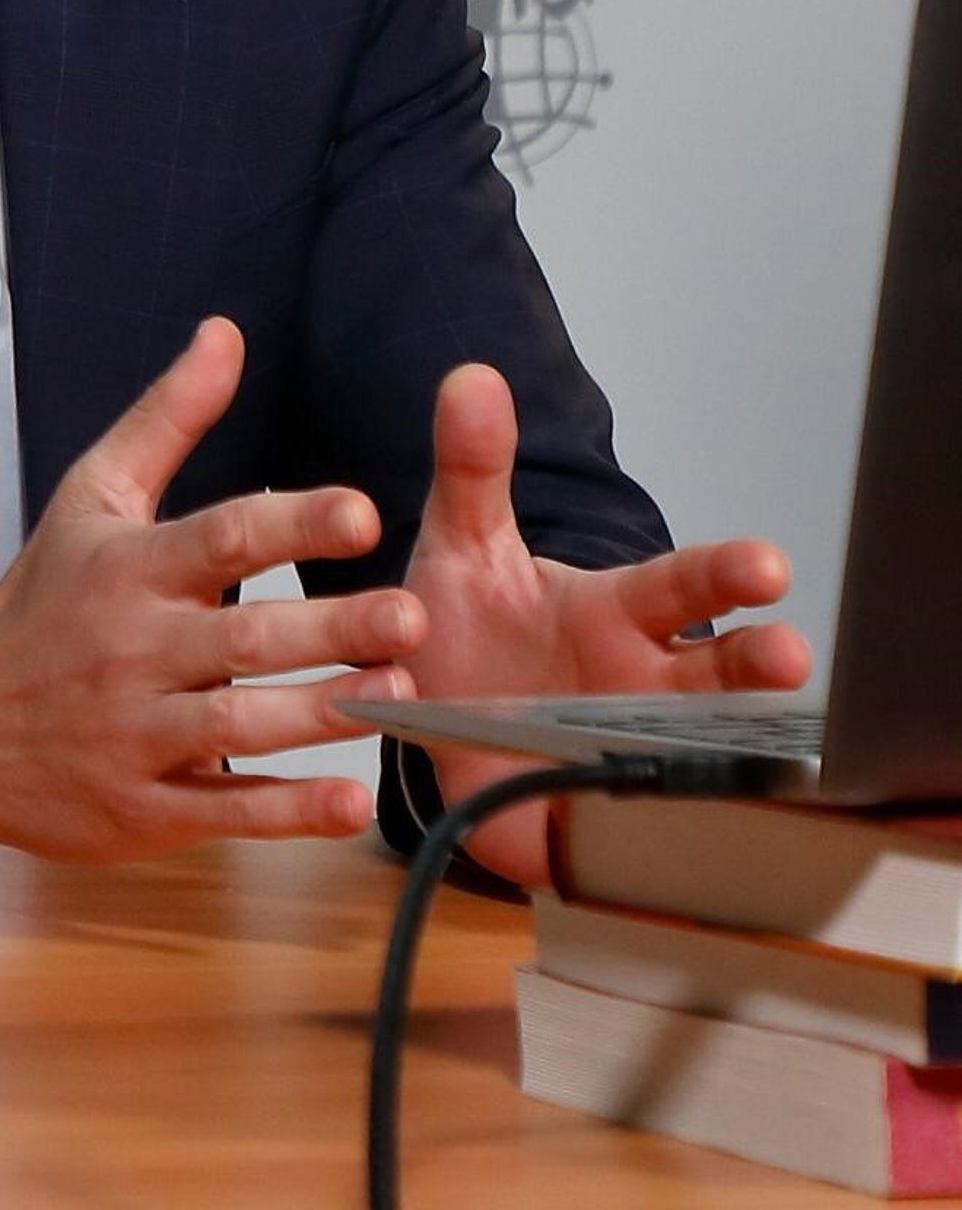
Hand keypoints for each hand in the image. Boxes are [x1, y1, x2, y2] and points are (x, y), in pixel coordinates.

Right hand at [0, 317, 424, 860]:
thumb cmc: (40, 602)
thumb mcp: (92, 497)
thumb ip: (168, 417)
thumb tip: (226, 334)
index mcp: (129, 569)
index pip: (220, 538)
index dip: (292, 523)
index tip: (363, 513)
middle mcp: (132, 650)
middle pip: (242, 640)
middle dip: (332, 628)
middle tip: (412, 615)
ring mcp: (134, 735)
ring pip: (238, 729)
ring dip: (323, 715)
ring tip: (400, 696)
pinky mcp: (139, 808)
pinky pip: (220, 812)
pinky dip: (286, 814)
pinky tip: (350, 803)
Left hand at [402, 364, 811, 887]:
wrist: (424, 719)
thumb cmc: (469, 622)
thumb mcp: (461, 541)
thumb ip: (472, 467)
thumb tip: (470, 376)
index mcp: (613, 613)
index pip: (681, 587)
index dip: (723, 576)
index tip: (768, 565)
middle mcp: (635, 684)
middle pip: (712, 675)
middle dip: (752, 664)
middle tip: (789, 656)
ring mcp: (616, 753)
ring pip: (689, 756)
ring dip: (719, 756)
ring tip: (757, 762)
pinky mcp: (581, 821)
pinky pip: (623, 832)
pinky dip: (638, 832)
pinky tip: (663, 837)